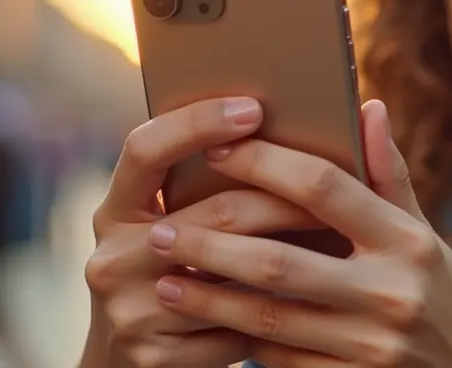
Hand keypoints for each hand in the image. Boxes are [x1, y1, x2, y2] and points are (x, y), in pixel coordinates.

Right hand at [83, 97, 323, 366]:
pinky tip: (311, 303)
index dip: (195, 123)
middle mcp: (111, 257)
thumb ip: (217, 176)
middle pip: (213, 214)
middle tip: (337, 188)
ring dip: (293, 256)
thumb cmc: (182, 269)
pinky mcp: (154, 357)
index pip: (144, 149)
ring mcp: (128, 312)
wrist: (136, 359)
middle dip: (284, 199)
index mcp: (115, 209)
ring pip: (232, 275)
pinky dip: (276, 315)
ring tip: (340, 238)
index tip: (253, 108)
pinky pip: (236, 328)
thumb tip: (310, 116)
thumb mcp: (178, 220)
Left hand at [148, 99, 451, 366]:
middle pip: (280, 261)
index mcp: (406, 242)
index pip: (324, 188)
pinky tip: (207, 321)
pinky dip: (240, 339)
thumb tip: (368, 106)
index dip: (263, 163)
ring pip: (268, 318)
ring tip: (164, 279)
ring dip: (208, 298)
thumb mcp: (425, 235)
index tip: (213, 148)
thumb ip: (389, 175)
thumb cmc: (444, 293)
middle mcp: (390, 293)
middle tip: (158, 230)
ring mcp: (370, 346)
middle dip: (210, 244)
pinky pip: (281, 360)